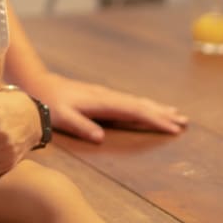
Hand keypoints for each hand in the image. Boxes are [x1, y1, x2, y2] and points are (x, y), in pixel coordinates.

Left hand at [27, 72, 187, 140]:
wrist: (38, 84)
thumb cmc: (48, 103)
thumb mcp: (60, 116)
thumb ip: (80, 126)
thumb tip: (100, 138)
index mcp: (101, 101)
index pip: (134, 111)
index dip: (154, 119)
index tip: (173, 127)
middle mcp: (107, 96)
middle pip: (140, 105)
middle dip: (162, 113)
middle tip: (184, 122)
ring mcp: (105, 95)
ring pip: (136, 102)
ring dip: (156, 108)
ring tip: (175, 114)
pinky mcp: (101, 96)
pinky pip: (128, 102)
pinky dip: (143, 106)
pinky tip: (148, 108)